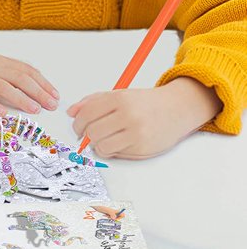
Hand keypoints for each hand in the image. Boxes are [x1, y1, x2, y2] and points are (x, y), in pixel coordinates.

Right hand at [0, 34, 58, 115]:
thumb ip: (3, 71)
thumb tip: (26, 85)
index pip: (26, 70)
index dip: (42, 82)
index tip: (54, 94)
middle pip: (19, 78)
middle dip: (38, 92)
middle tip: (51, 105)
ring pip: (3, 87)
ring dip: (21, 99)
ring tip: (34, 110)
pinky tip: (3, 113)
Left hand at [67, 77, 221, 158]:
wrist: (176, 109)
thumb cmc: (144, 103)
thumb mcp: (118, 95)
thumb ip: (92, 101)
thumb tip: (71, 112)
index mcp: (118, 98)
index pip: (86, 113)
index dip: (77, 122)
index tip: (77, 126)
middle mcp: (127, 114)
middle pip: (91, 131)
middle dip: (86, 135)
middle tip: (89, 134)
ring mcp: (136, 132)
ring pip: (101, 145)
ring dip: (97, 144)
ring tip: (104, 138)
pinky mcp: (142, 147)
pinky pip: (114, 154)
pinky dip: (110, 151)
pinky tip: (117, 143)